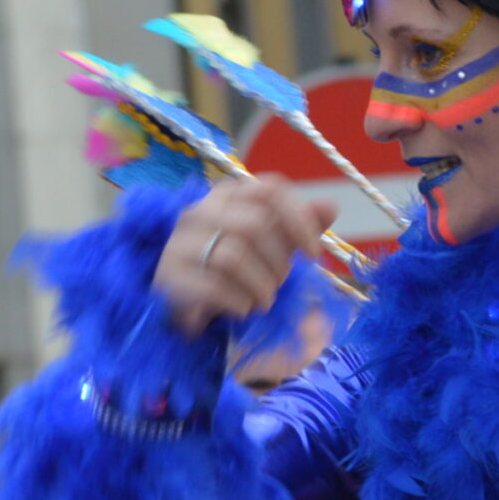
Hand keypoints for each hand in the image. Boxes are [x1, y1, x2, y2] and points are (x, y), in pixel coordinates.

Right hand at [155, 177, 336, 336]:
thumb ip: (299, 226)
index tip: (314, 253)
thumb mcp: (272, 245)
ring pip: (234, 256)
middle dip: (278, 261)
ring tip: (264, 300)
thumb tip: (330, 206)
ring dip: (261, 286)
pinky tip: (243, 309)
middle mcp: (199, 211)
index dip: (299, 220)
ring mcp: (178, 243)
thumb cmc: (236, 270)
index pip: (270, 190)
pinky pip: (214, 287)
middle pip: (255, 224)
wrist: (189, 305)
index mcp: (227, 195)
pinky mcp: (168, 276)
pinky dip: (238, 302)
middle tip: (281, 283)